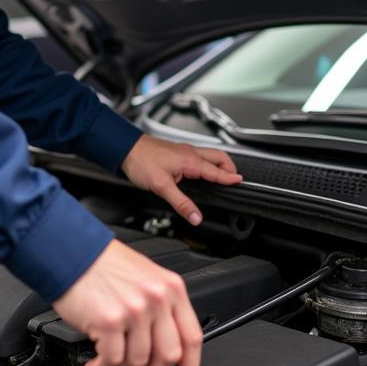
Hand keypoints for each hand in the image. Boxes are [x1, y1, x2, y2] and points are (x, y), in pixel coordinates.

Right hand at [53, 239, 202, 365]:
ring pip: (138, 361)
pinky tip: (96, 362)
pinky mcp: (109, 321)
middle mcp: (156, 299)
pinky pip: (112, 361)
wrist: (72, 251)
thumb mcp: (146, 276)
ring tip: (111, 360)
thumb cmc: (103, 263)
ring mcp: (134, 311)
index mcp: (171, 288)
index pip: (192, 337)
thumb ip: (161, 306)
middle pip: (169, 355)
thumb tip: (165, 343)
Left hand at [120, 134, 241, 225]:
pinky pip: (200, 155)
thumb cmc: (141, 162)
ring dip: (220, 164)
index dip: (230, 178)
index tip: (241, 183)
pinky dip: (208, 162)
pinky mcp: (177, 151)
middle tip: (235, 179)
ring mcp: (184, 150)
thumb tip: (196, 217)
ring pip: (210, 154)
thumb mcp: (161, 187)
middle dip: (230, 168)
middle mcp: (190, 152)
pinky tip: (202, 170)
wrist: (125, 148)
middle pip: (219, 157)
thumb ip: (181, 203)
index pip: (217, 171)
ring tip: (223, 175)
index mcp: (190, 161)